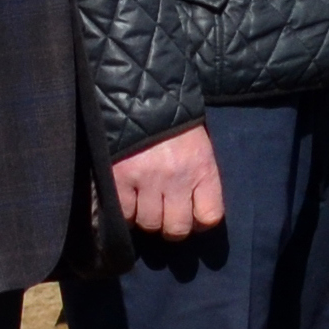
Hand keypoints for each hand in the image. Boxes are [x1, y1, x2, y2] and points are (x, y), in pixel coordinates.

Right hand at [113, 122, 225, 242]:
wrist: (143, 99)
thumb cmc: (177, 126)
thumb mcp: (200, 149)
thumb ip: (200, 180)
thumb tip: (198, 216)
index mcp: (202, 169)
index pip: (209, 217)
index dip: (200, 222)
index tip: (192, 217)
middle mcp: (177, 179)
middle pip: (177, 228)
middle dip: (172, 227)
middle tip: (166, 217)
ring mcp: (147, 180)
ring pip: (149, 223)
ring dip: (147, 218)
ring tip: (146, 204)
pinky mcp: (119, 179)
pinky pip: (124, 213)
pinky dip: (126, 212)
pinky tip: (129, 201)